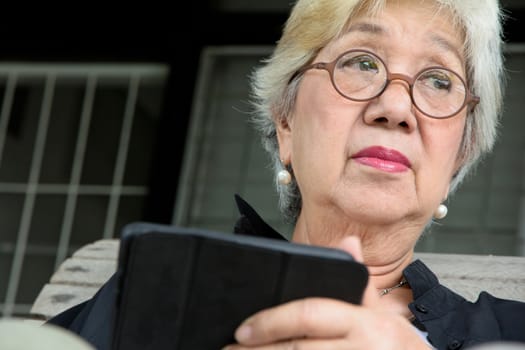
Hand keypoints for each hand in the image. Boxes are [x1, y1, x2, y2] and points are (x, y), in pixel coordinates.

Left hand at [223, 237, 429, 349]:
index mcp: (366, 321)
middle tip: (230, 349)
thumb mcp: (384, 312)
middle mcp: (363, 347)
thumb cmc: (399, 348)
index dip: (272, 321)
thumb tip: (348, 242)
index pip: (310, 314)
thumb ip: (359, 283)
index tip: (243, 328)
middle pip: (298, 348)